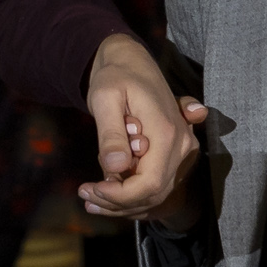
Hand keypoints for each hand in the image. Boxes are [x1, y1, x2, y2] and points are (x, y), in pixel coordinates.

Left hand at [77, 32, 195, 217]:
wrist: (132, 62)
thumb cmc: (115, 76)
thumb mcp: (104, 99)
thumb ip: (111, 134)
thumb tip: (115, 168)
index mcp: (166, 132)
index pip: (149, 183)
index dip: (119, 195)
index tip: (90, 189)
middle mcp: (181, 145)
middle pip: (153, 193)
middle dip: (117, 202)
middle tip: (84, 194)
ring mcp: (183, 151)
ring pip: (156, 194)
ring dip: (122, 203)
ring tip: (88, 198)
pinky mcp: (176, 155)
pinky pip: (157, 185)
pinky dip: (131, 195)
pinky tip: (103, 193)